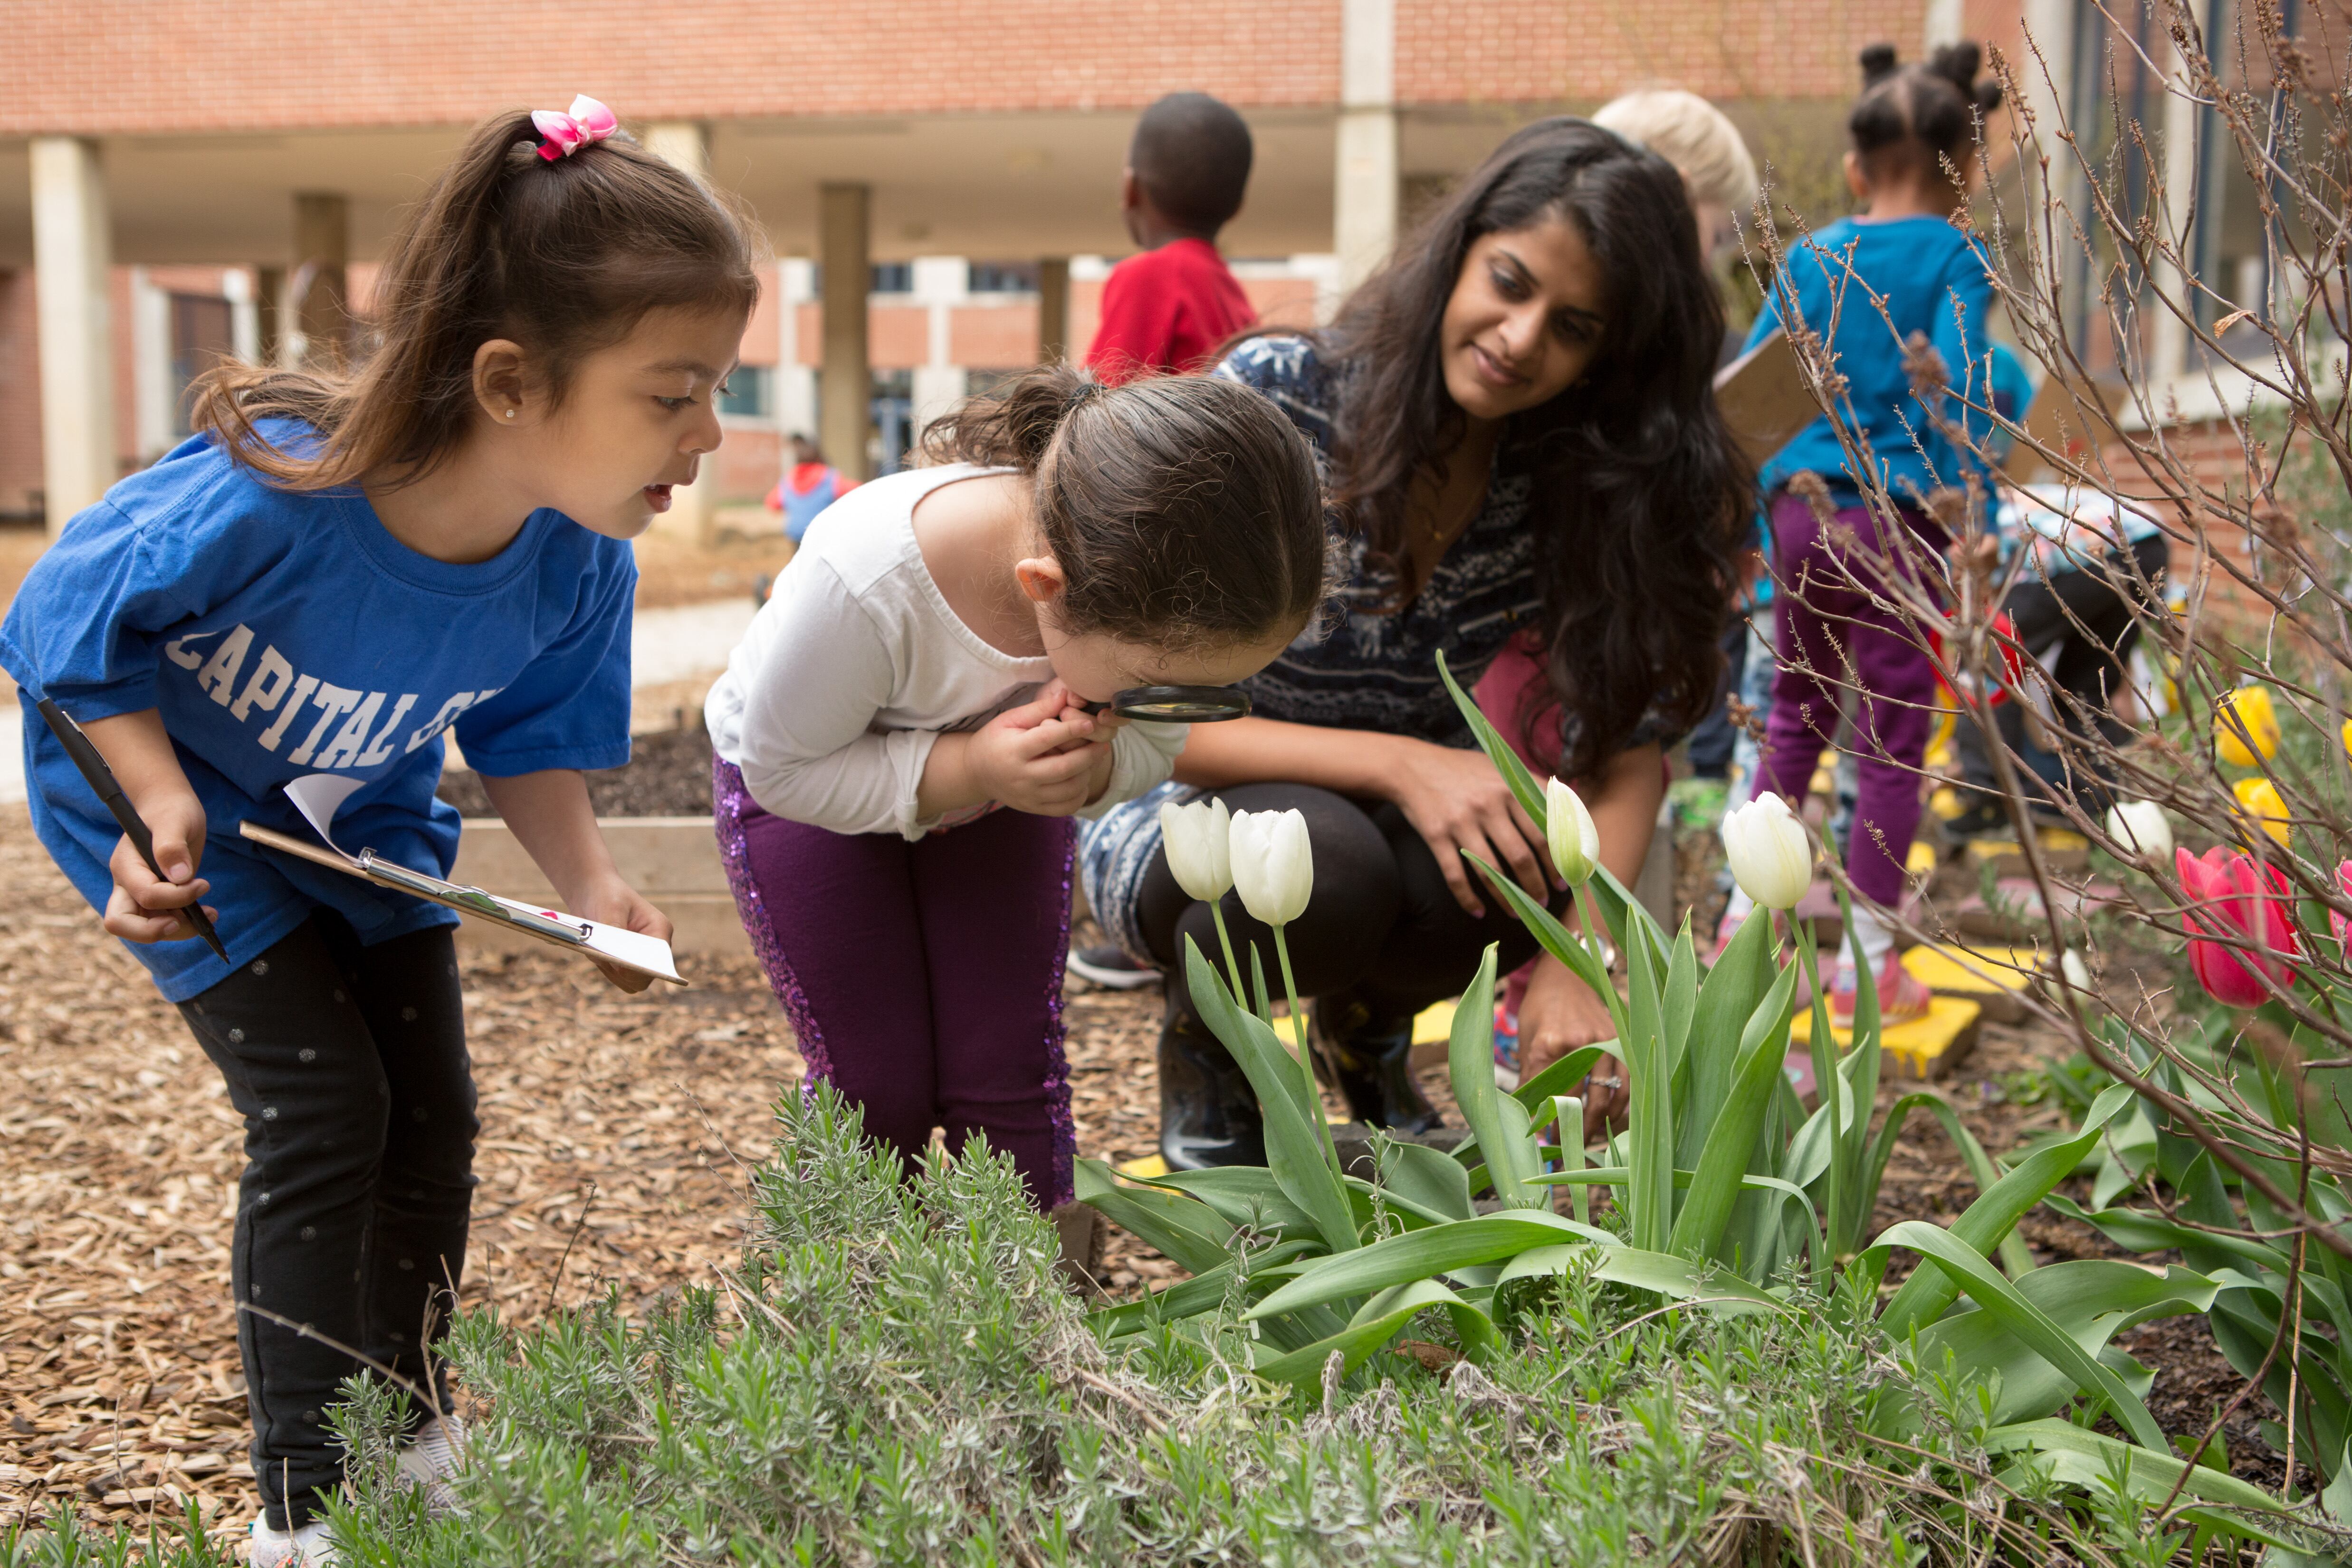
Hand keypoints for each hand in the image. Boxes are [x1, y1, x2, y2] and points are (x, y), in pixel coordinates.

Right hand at [102, 790, 217, 943]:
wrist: (170, 808)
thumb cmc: (171, 811)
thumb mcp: (175, 821)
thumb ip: (172, 846)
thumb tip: (180, 876)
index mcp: (126, 865)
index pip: (145, 895)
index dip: (176, 897)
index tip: (204, 884)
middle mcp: (126, 884)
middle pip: (120, 923)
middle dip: (154, 931)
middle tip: (188, 923)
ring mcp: (138, 893)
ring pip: (144, 929)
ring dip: (178, 930)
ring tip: (211, 917)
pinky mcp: (155, 899)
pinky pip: (162, 922)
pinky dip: (183, 924)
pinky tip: (207, 914)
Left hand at [570, 876, 673, 994]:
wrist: (593, 891)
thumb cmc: (607, 894)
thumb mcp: (611, 908)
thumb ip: (616, 934)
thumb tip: (618, 962)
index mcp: (659, 930)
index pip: (659, 959)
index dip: (643, 968)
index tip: (622, 967)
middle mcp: (653, 947)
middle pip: (645, 977)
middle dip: (623, 972)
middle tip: (602, 957)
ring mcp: (639, 956)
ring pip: (629, 981)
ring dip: (610, 970)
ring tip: (597, 946)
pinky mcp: (624, 962)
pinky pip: (616, 977)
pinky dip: (603, 968)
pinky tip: (595, 949)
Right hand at [963, 680, 1114, 816]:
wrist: (976, 772)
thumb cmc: (996, 739)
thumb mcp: (1010, 719)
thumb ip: (1038, 709)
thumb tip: (1066, 695)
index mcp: (1013, 750)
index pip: (1047, 739)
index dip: (1071, 730)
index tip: (1089, 722)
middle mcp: (1021, 777)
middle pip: (1064, 768)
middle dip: (1089, 755)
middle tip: (1103, 744)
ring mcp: (1028, 796)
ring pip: (1069, 790)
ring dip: (1087, 774)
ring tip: (1091, 760)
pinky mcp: (1034, 808)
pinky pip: (1065, 807)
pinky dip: (1080, 794)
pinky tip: (1081, 779)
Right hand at [1380, 736, 1555, 916]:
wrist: (1412, 765)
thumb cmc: (1463, 769)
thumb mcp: (1501, 768)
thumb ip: (1534, 787)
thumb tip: (1574, 809)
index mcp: (1510, 789)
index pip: (1544, 833)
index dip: (1558, 861)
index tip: (1564, 879)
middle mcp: (1488, 805)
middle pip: (1522, 856)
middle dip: (1537, 885)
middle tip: (1544, 900)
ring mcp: (1461, 822)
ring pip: (1491, 871)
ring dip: (1507, 898)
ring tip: (1517, 912)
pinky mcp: (1436, 835)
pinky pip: (1455, 875)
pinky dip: (1468, 898)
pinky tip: (1478, 912)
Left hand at [1518, 955, 1626, 1141]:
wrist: (1566, 974)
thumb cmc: (1540, 1009)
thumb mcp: (1527, 1040)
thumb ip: (1531, 1079)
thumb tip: (1529, 1119)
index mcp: (1551, 1043)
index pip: (1554, 1096)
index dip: (1553, 1125)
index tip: (1550, 1144)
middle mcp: (1582, 1043)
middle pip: (1587, 1101)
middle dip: (1580, 1132)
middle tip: (1571, 1149)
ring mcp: (1607, 1041)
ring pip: (1613, 1096)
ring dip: (1603, 1124)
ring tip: (1591, 1140)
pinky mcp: (1622, 1040)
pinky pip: (1629, 1082)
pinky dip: (1623, 1105)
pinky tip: (1612, 1119)